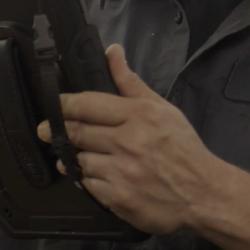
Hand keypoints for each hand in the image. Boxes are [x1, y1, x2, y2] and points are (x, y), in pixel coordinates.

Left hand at [37, 45, 224, 233]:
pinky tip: (97, 175)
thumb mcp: (161, 108)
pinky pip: (88, 185)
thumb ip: (130, 82)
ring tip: (79, 154)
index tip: (52, 105)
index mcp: (138, 116)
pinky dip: (88, 180)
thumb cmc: (182, 149)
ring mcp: (122, 172)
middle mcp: (128, 143)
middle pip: (77, 132)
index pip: (86, 104)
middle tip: (46, 130)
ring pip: (79, 160)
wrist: (204, 195)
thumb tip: (111, 51)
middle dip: (58, 130)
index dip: (62, 104)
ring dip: (74, 157)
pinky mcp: (119, 198)